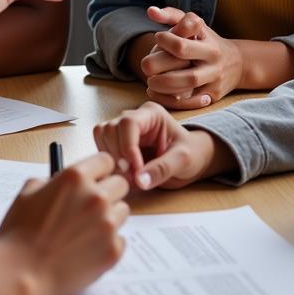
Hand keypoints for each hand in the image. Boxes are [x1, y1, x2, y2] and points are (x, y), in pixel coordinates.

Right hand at [0, 153, 128, 294]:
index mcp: (76, 178)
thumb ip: (52, 181)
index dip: (99, 170)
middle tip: (92, 205)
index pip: (105, 161)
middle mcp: (96, 197)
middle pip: (120, 184)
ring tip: (86, 231)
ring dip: (109, 217)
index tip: (96, 178)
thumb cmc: (19, 234)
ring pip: (122, 212)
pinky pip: (120, 240)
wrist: (20, 274)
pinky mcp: (112, 251)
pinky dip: (108, 243)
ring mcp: (107, 225)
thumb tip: (66, 182)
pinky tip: (87, 250)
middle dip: (108, 191)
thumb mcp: (28, 193)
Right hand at [93, 101, 230, 189]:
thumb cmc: (191, 154)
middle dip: (118, 155)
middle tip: (133, 176)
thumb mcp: (183, 161)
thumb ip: (162, 169)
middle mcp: (135, 117)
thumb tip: (139, 180)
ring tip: (129, 176)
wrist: (191, 160)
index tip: (135, 170)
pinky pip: (102, 146)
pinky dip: (108, 161)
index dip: (127, 147)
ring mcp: (124, 128)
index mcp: (152, 114)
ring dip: (111, 158)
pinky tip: (124, 174)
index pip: (128, 123)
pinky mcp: (118, 141)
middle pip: (110, 128)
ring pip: (102, 135)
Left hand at [142, 7, 242, 108]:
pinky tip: (156, 94)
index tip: (157, 38)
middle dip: (161, 70)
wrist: (237, 63)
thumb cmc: (207, 40)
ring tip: (149, 82)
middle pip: (186, 71)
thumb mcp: (195, 24)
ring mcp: (214, 81)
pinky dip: (171, 101)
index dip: (165, 42)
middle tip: (145, 66)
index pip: (182, 46)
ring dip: (164, 87)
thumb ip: (172, 15)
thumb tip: (150, 11)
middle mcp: (213, 63)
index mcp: (208, 44)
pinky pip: (191, 103)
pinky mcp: (212, 96)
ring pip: (188, 87)